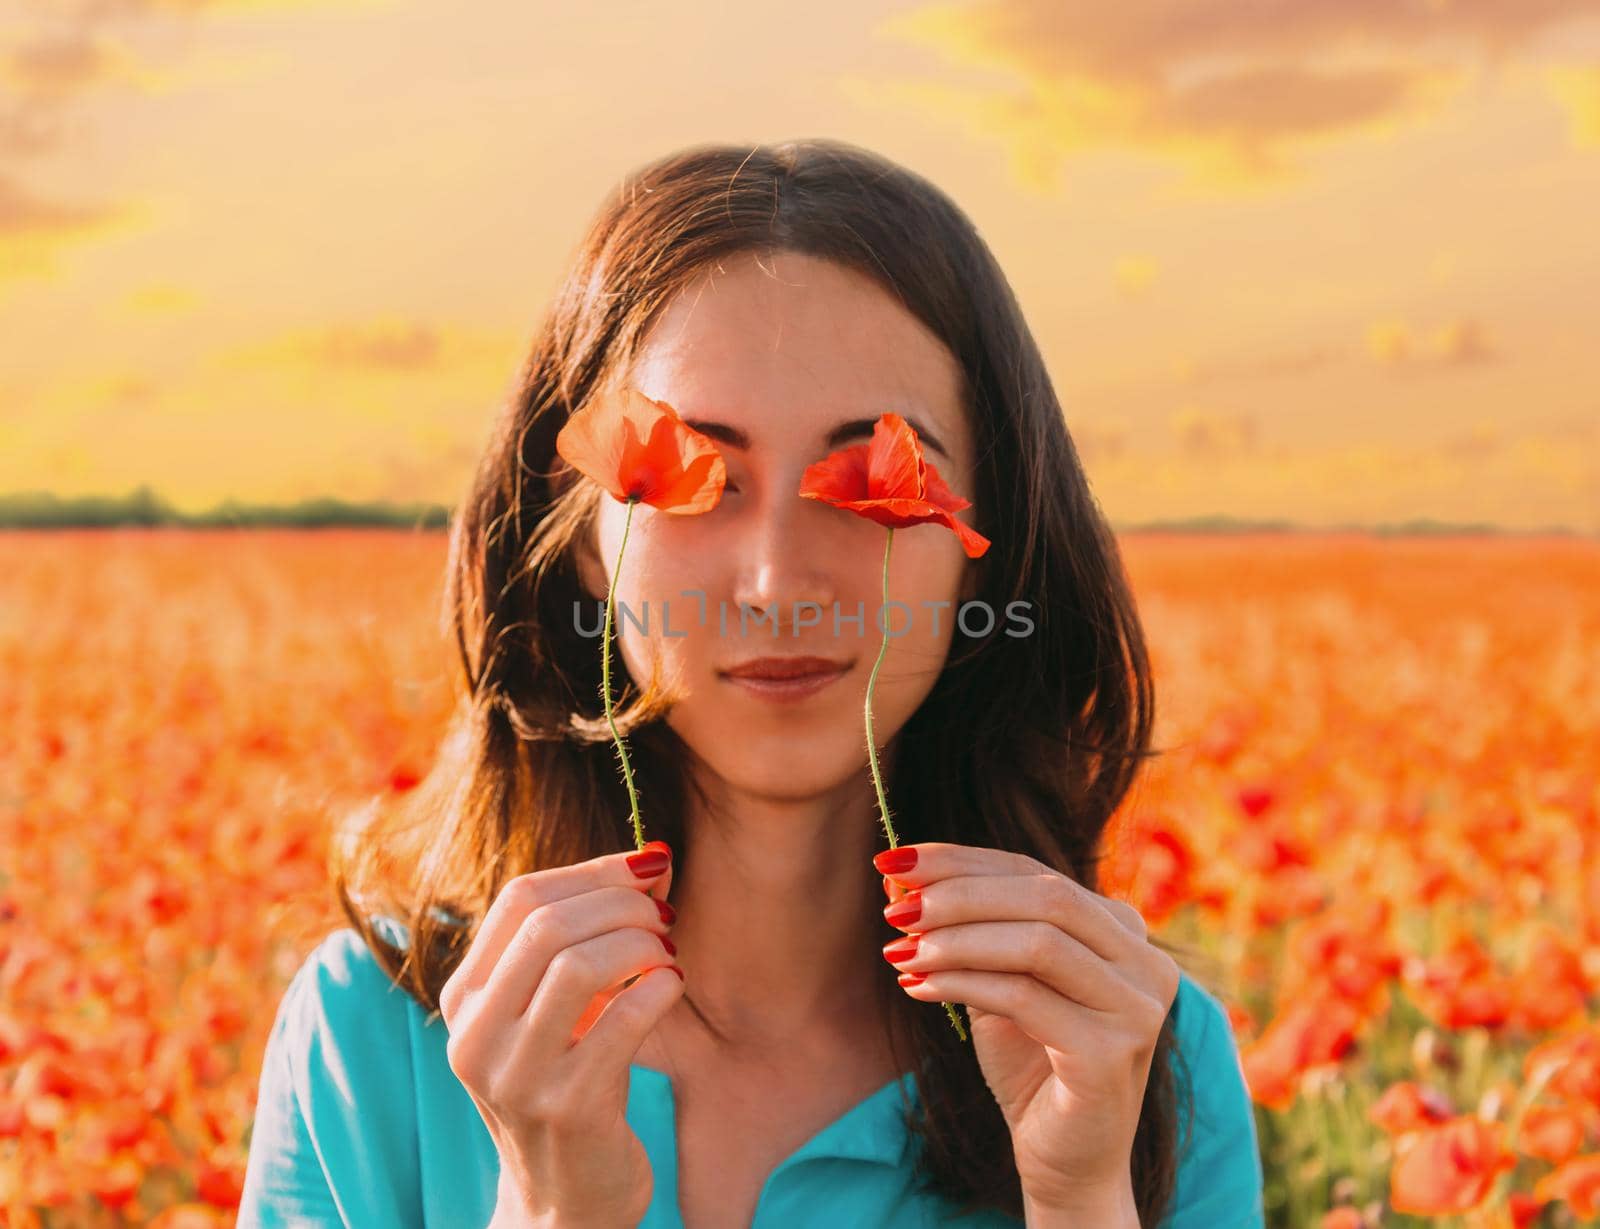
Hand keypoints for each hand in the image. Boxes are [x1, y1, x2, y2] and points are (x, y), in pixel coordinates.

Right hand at [440, 841, 683, 1227]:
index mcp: (464, 998)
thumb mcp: (554, 1011)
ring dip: (640, 943)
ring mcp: (517, 1076)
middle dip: (620, 902)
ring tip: (667, 951)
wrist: (563, 1203)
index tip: (647, 866)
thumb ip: (583, 938)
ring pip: (579, 964)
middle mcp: (476, 1035)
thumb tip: (653, 858)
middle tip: (664, 912)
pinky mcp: (568, 1109)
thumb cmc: (569, 1084)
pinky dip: (659, 989)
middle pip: (547, 923)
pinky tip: (673, 986)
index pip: (519, 898)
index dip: (593, 870)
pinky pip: (623, 1021)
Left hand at [877, 841, 1177, 1217]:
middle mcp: (1145, 961)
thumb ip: (966, 929)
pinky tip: (918, 988)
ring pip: (1036, 942)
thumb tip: (900, 873)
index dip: (961, 861)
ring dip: (955, 940)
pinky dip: (963, 985)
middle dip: (957, 894)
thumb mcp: (997, 980)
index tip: (894, 859)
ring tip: (900, 951)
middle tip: (894, 908)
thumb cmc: (1030, 1064)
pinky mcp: (1113, 1054)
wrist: (1066, 1161)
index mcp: (1123, 931)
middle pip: (1043, 896)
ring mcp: (1137, 1007)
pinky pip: (1025, 998)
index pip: (1035, 872)